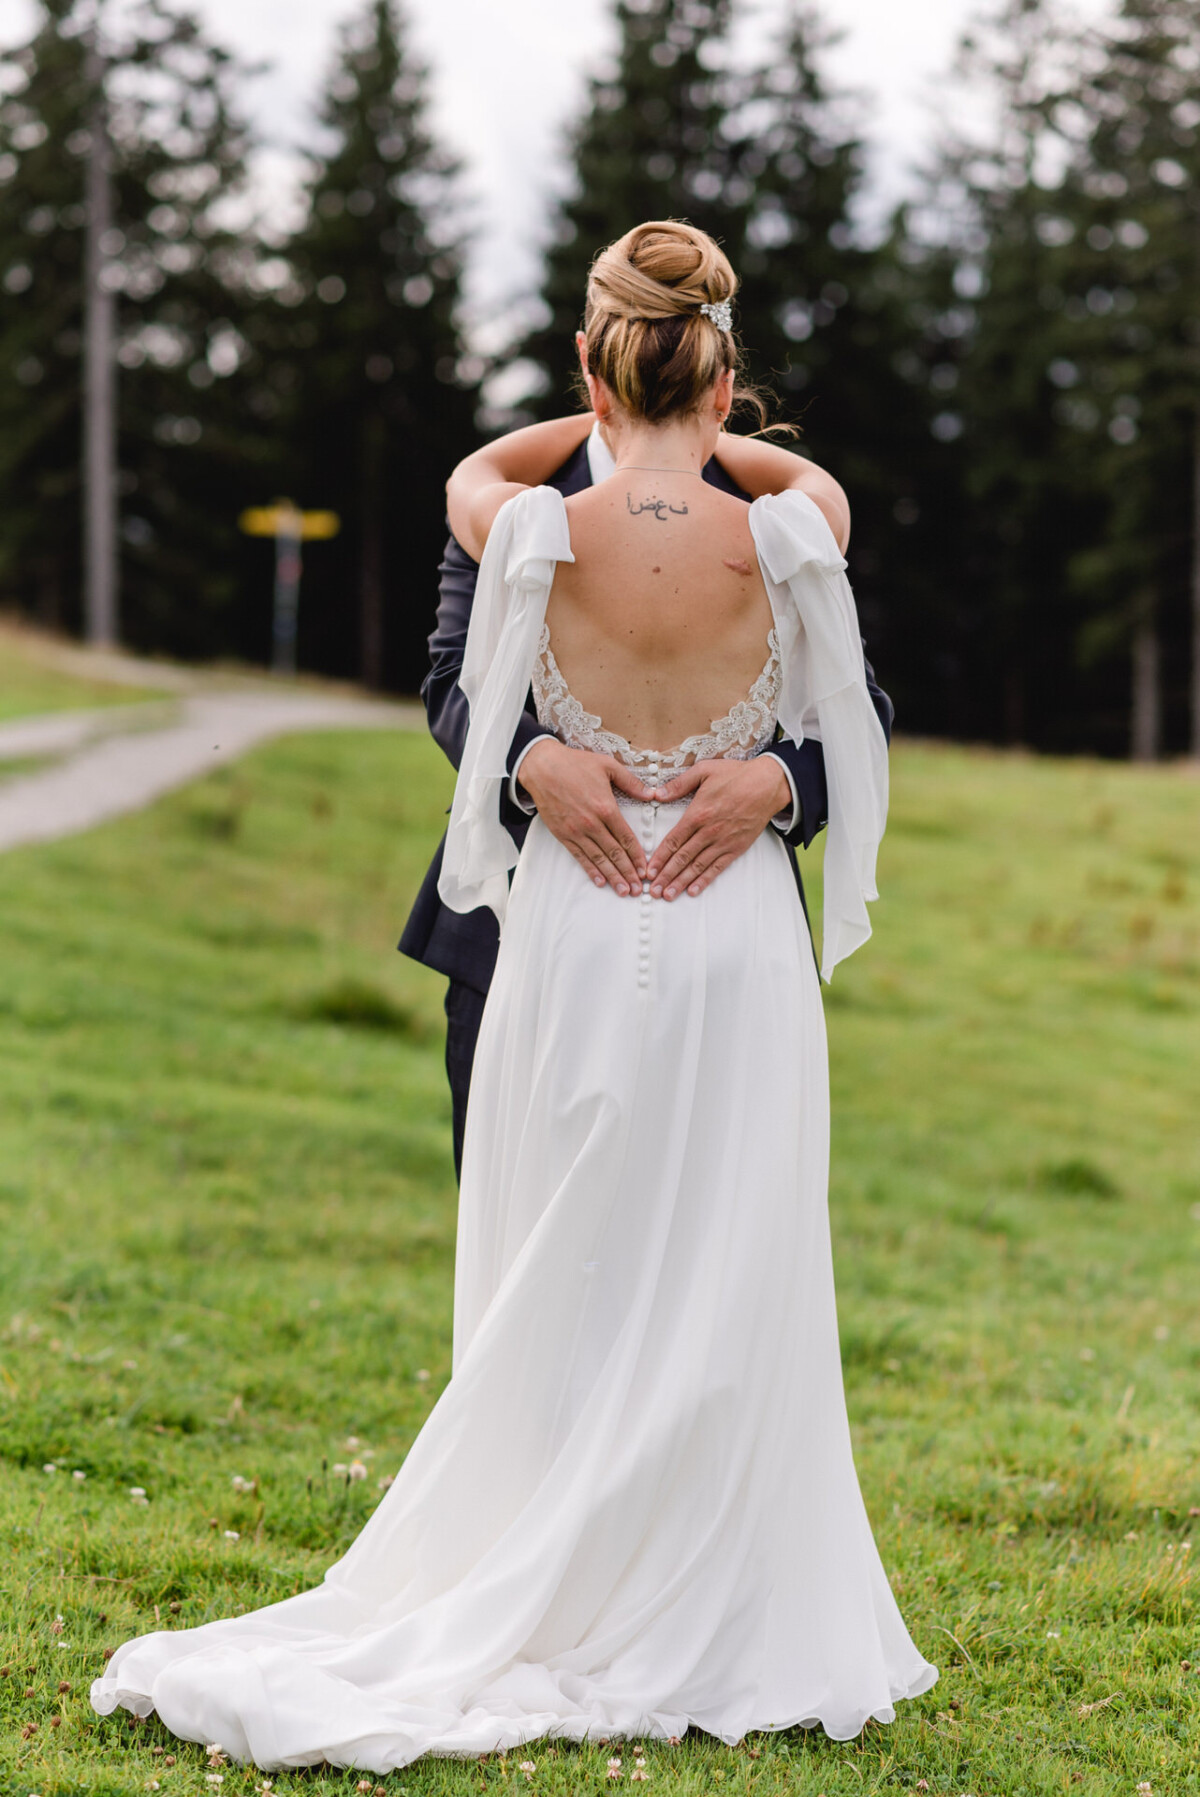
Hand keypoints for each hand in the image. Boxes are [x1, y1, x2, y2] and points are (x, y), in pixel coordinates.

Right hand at [518, 738, 651, 895]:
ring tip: (624, 891)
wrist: (542, 767)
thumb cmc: (575, 763)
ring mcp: (576, 831)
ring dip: (612, 877)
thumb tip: (652, 795)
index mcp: (606, 807)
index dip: (637, 856)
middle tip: (639, 890)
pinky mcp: (562, 834)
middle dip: (628, 873)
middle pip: (615, 853)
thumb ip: (631, 782)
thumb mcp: (608, 766)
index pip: (626, 837)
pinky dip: (590, 870)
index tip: (645, 870)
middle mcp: (592, 823)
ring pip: (598, 859)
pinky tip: (600, 881)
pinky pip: (579, 856)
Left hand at [645, 756, 790, 899]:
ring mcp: (723, 841)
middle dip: (665, 876)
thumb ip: (679, 784)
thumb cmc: (737, 775)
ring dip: (681, 882)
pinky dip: (705, 880)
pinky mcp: (737, 847)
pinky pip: (718, 867)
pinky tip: (694, 890)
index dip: (659, 858)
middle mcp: (708, 831)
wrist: (768, 784)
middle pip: (682, 858)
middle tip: (653, 891)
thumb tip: (657, 794)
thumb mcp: (704, 770)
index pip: (673, 841)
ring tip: (668, 895)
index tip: (648, 871)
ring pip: (697, 866)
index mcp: (697, 814)